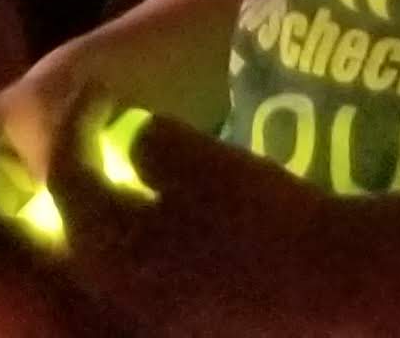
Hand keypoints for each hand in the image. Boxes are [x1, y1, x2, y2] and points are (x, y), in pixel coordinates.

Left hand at [0, 83, 335, 328]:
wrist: (333, 281)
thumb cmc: (261, 215)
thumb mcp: (196, 160)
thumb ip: (147, 142)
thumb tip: (130, 139)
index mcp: (108, 249)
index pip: (66, 177)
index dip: (74, 122)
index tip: (98, 85)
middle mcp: (118, 291)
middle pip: (79, 225)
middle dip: (79, 172)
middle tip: (94, 129)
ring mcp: (154, 314)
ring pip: (110, 255)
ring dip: (107, 208)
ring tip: (125, 169)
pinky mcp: (191, 321)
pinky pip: (145, 275)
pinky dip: (141, 238)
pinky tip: (165, 216)